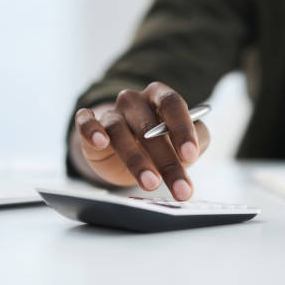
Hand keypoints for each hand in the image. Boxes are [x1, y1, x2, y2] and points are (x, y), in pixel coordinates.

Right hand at [73, 82, 209, 199]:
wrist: (126, 155)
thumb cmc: (162, 144)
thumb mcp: (184, 143)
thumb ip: (198, 140)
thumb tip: (195, 147)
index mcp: (161, 96)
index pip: (173, 105)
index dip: (182, 129)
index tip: (190, 155)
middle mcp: (135, 100)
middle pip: (149, 126)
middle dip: (166, 160)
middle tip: (179, 188)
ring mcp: (111, 112)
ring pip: (119, 130)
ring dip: (136, 159)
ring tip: (151, 183)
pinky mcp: (90, 125)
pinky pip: (86, 122)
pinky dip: (91, 130)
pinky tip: (101, 142)